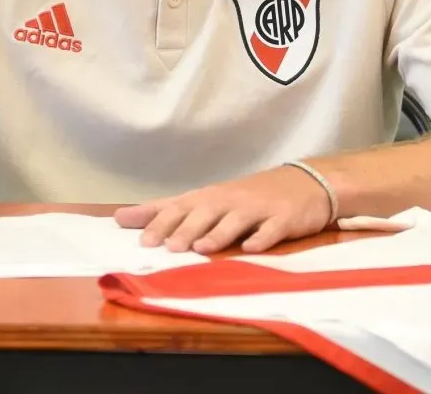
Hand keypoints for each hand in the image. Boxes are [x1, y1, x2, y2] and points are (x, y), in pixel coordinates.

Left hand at [114, 166, 332, 253]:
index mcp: (211, 197)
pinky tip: (250, 247)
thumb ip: (175, 212)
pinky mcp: (283, 218)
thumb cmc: (250, 196)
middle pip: (202, 211)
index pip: (177, 204)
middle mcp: (230, 199)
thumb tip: (127, 218)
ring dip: (216, 233)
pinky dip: (261, 237)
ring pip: (234, 219)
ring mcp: (257, 208)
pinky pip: (271, 229)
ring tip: (199, 248)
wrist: (304, 182)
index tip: (125, 225)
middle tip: (162, 245)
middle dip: (181, 227)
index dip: (153, 216)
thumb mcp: (214, 201)